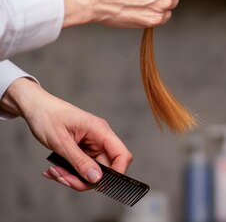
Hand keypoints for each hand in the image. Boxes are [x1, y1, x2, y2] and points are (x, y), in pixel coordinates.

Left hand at [0, 78, 132, 190]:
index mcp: (100, 131)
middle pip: (105, 168)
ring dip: (72, 177)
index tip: (98, 184)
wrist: (36, 107)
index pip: (122, 155)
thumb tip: (97, 179)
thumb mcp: (61, 142)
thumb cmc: (48, 117)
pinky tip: (54, 169)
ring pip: (91, 171)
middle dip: (84, 179)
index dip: (117, 172)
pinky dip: (68, 172)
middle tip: (63, 178)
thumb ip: (80, 161)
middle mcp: (100, 138)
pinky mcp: (83, 149)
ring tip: (54, 172)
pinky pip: (82, 167)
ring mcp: (92, 144)